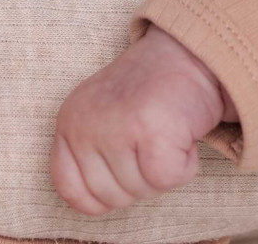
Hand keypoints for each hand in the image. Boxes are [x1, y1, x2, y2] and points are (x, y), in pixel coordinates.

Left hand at [50, 24, 238, 214]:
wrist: (188, 52)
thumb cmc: (149, 91)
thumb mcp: (102, 116)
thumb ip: (89, 156)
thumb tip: (91, 205)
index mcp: (69, 121)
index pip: (69, 189)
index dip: (101, 194)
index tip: (124, 171)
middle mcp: (85, 124)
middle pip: (110, 197)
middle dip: (140, 180)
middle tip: (152, 140)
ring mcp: (116, 128)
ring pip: (141, 190)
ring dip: (164, 170)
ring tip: (166, 130)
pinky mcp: (151, 132)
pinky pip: (167, 180)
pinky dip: (185, 164)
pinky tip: (181, 132)